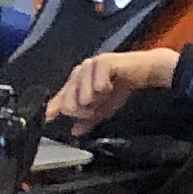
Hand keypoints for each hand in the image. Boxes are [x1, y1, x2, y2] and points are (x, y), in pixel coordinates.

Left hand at [48, 48, 166, 130]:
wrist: (144, 72)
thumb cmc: (121, 87)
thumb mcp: (102, 108)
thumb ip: (87, 120)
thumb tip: (74, 132)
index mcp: (75, 81)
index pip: (60, 99)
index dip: (54, 109)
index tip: (48, 117)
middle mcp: (78, 72)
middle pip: (69, 104)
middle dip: (85, 112)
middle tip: (99, 104)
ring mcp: (89, 65)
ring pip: (82, 98)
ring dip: (98, 101)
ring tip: (108, 92)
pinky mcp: (102, 61)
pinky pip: (98, 87)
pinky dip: (108, 90)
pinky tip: (113, 83)